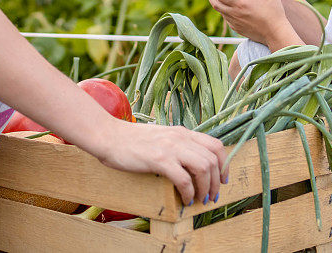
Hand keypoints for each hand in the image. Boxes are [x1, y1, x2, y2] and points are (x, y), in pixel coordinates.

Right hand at [95, 120, 228, 205]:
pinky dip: (189, 192)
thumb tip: (189, 163)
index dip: (224, 164)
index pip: (216, 145)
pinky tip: (185, 199)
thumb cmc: (130, 140)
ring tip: (200, 199)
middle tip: (212, 195)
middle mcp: (180, 137)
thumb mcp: (160, 137)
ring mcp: (170, 147)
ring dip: (206, 188)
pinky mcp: (159, 159)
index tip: (221, 179)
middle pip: (213, 159)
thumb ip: (176, 144)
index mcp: (181, 132)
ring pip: (204, 168)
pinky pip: (184, 179)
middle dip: (217, 181)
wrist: (108, 135)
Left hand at [206, 0, 290, 45]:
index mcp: (240, 4)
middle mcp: (234, 14)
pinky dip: (223, 10)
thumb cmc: (274, 13)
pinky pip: (226, 18)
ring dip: (216, 2)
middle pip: (215, 4)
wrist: (276, 33)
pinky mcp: (237, 29)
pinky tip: (228, 7)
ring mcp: (234, 23)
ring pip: (220, 11)